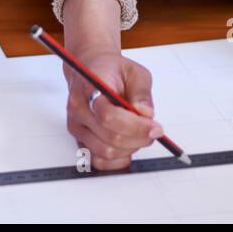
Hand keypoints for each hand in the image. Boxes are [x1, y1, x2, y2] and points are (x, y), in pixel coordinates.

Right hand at [62, 45, 161, 170]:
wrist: (92, 70)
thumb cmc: (112, 70)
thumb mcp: (135, 72)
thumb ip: (142, 92)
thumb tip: (146, 114)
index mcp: (91, 88)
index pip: (108, 116)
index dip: (135, 126)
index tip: (155, 127)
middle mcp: (80, 109)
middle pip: (110, 138)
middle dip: (139, 138)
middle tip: (154, 130)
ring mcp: (77, 126)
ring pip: (105, 152)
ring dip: (130, 148)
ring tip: (140, 134)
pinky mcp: (79, 139)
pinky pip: (98, 161)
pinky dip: (118, 160)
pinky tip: (128, 146)